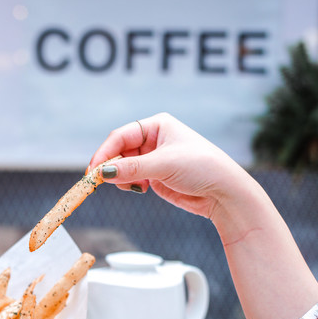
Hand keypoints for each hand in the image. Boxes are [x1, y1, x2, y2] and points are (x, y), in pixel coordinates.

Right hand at [88, 112, 252, 221]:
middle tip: (97, 182)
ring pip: (122, 166)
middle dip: (110, 166)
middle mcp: (153, 139)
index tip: (93, 170)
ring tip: (130, 186)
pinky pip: (131, 178)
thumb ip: (131, 168)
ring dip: (120, 177)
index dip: (105, 153)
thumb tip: (102, 173)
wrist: (224, 192)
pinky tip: (139, 189)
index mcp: (157, 125)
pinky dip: (128, 185)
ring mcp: (153, 158)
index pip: (121, 136)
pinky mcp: (154, 176)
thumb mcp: (164, 165)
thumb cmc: (201, 168)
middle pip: (118, 151)